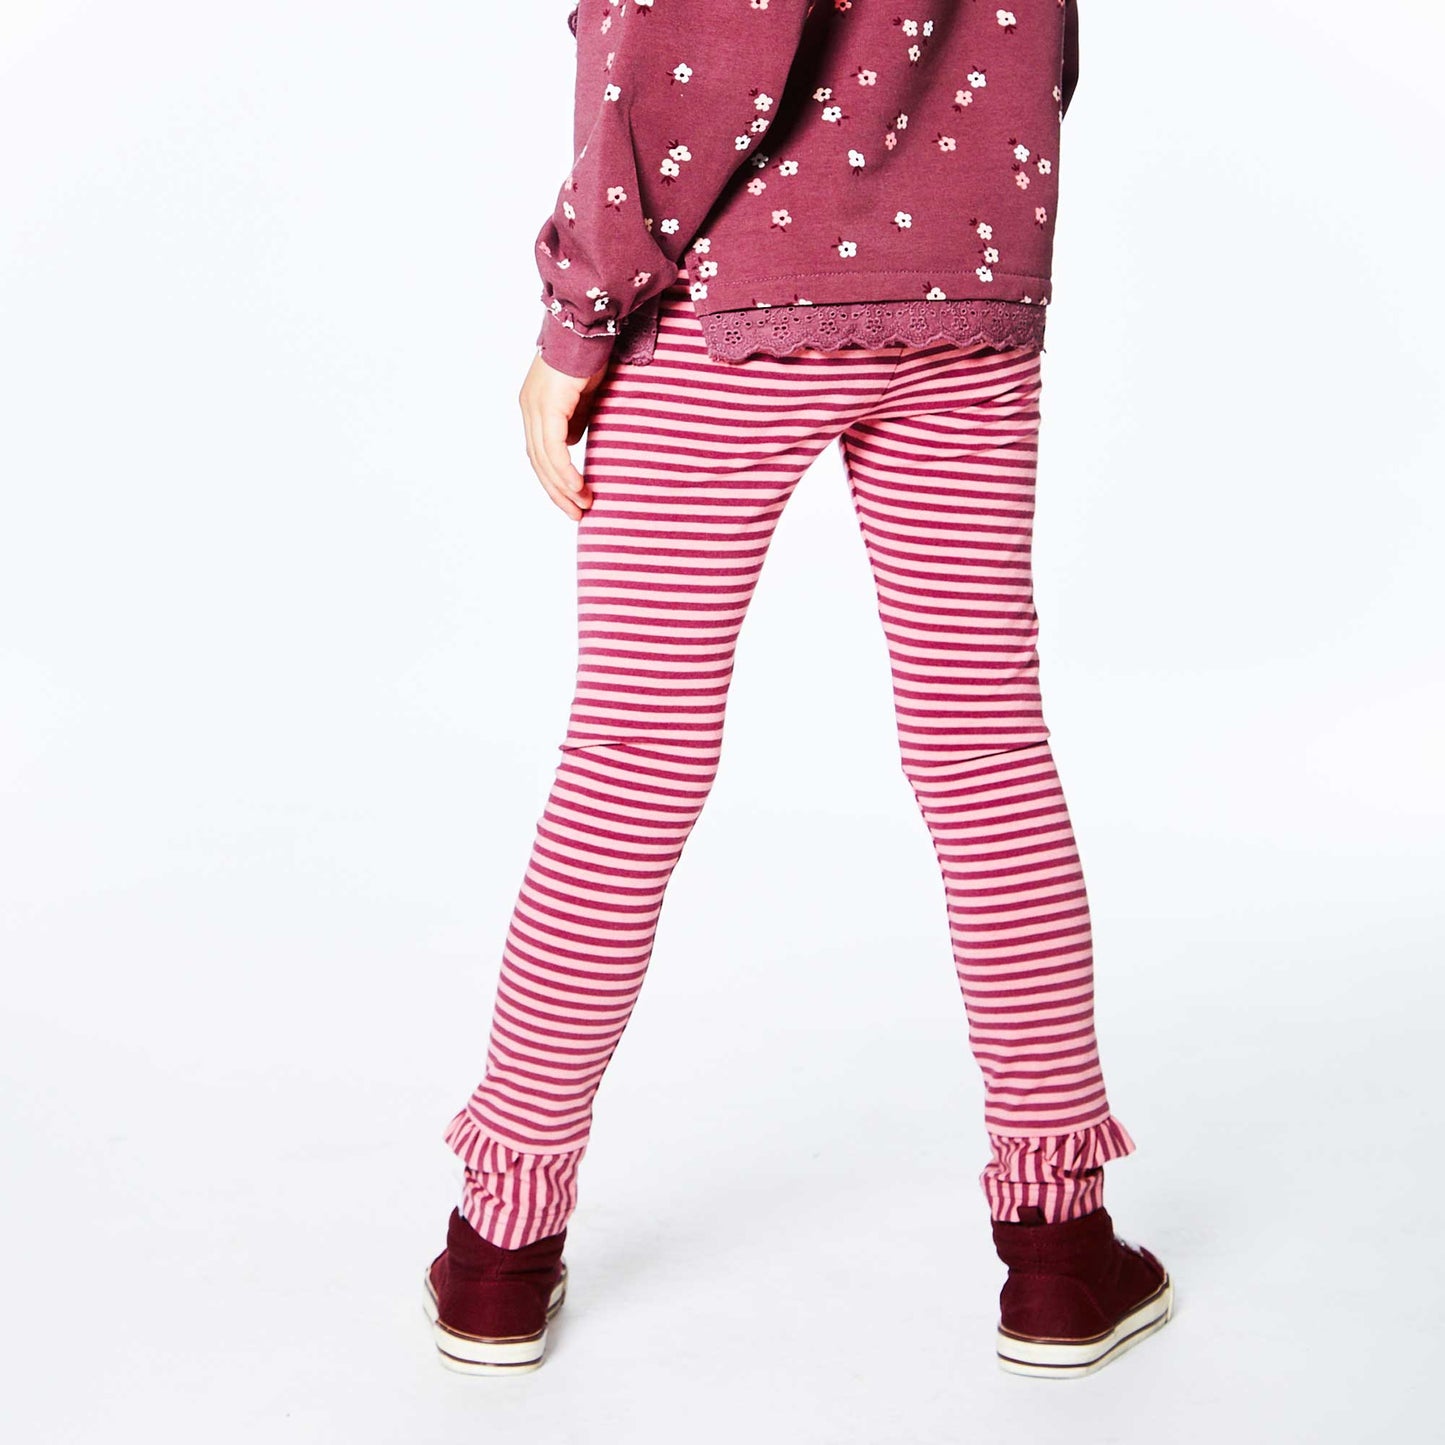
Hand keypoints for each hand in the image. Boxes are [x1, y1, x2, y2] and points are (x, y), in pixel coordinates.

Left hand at [518, 352, 608, 520]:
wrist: (587, 326)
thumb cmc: (589, 354)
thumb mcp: (583, 395)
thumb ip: (576, 419)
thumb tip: (573, 443)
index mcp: (535, 406)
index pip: (540, 453)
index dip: (554, 480)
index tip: (572, 500)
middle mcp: (529, 409)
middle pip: (538, 462)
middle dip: (557, 492)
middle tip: (576, 514)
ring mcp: (535, 408)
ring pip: (544, 460)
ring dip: (563, 488)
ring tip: (582, 506)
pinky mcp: (548, 406)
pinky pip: (553, 449)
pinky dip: (565, 472)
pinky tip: (577, 487)